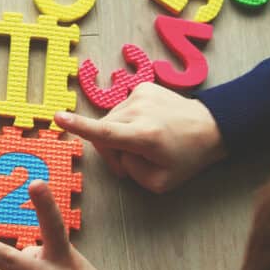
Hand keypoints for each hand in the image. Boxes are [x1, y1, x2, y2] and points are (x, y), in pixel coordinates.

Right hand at [56, 82, 224, 192]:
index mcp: (145, 136)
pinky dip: (128, 120)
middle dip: (111, 151)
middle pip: (104, 132)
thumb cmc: (187, 157)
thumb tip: (117, 152)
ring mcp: (140, 95)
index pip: (105, 132)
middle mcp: (139, 111)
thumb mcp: (160, 182)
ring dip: (119, 135)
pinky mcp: (142, 86)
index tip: (58, 117)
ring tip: (141, 145)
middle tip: (128, 165)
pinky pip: (122, 109)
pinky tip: (147, 125)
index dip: (79, 126)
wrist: (211, 126)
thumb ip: (130, 171)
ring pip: (110, 120)